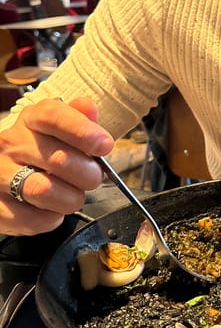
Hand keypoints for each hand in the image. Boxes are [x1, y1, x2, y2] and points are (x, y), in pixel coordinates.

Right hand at [0, 97, 113, 235]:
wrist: (5, 172)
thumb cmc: (42, 150)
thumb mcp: (60, 128)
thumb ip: (78, 118)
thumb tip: (89, 108)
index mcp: (30, 120)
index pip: (53, 117)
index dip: (83, 131)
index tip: (104, 145)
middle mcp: (10, 144)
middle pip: (58, 159)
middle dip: (88, 174)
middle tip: (93, 177)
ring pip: (44, 190)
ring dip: (71, 198)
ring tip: (73, 195)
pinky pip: (31, 219)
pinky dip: (51, 218)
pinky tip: (53, 209)